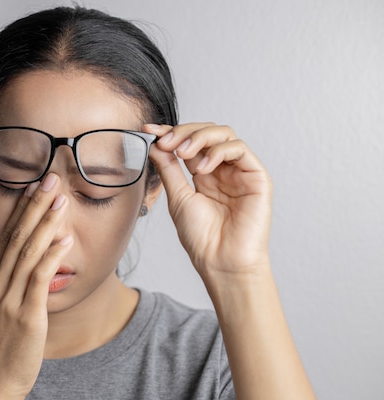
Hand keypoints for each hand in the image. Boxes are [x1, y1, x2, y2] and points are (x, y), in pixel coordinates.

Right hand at [0, 174, 72, 399]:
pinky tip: (65, 239)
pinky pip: (39, 279)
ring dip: (46, 224)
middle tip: (50, 179)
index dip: (20, 208)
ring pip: (28, 252)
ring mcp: (10, 298)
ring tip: (61, 200)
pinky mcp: (27, 314)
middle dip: (35, 205)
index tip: (32, 185)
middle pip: (17, 236)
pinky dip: (52, 256)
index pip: (5, 235)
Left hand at [145, 123, 272, 285]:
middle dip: (183, 132)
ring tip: (182, 153)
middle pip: (207, 132)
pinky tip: (204, 168)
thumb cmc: (202, 238)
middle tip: (166, 142)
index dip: (169, 133)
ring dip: (199, 137)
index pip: (189, 143)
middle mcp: (223, 170)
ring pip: (224, 134)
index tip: (149, 131)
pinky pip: (239, 149)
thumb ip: (168, 169)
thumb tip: (155, 144)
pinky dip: (218, 151)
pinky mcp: (256, 177)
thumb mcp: (177, 197)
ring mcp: (240, 172)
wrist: (221, 262)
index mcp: (204, 175)